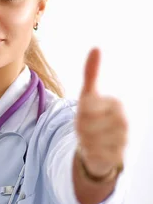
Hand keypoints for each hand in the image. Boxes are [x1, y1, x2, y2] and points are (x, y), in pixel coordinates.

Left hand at [75, 48, 127, 179]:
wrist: (102, 147)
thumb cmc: (93, 118)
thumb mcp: (89, 95)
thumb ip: (92, 73)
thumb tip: (96, 47)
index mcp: (117, 104)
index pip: (86, 107)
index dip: (79, 113)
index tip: (85, 114)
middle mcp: (124, 121)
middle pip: (84, 124)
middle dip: (79, 128)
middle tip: (86, 129)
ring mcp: (124, 140)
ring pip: (88, 140)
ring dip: (83, 140)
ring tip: (90, 138)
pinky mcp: (119, 157)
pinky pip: (93, 154)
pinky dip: (88, 152)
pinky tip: (94, 149)